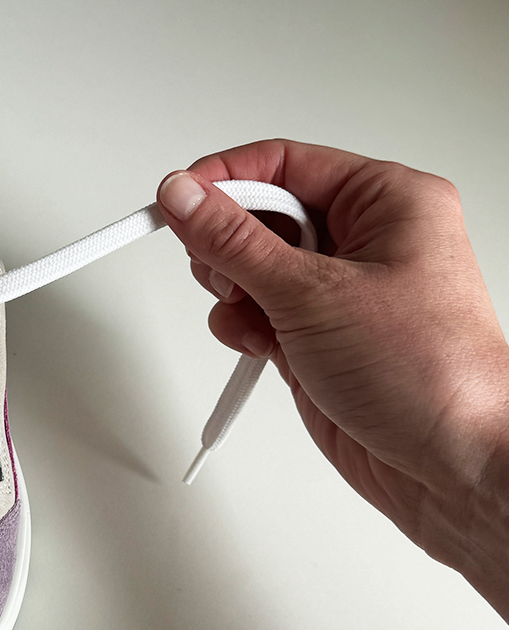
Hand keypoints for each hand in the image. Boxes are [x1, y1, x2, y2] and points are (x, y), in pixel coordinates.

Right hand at [157, 139, 508, 619]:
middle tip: (225, 273)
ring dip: (235, 293)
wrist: (452, 466)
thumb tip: (184, 194)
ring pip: (251, 266)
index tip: (178, 197)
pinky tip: (260, 346)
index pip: (285, 164)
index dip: (225, 178)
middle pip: (262, 214)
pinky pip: (256, 311)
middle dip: (229, 246)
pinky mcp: (316, 336)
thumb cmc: (431, 375)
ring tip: (254, 317)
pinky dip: (243, 327)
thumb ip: (234, 242)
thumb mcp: (313, 293)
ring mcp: (338, 291)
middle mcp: (364, 240)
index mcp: (387, 201)